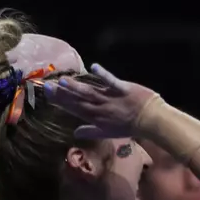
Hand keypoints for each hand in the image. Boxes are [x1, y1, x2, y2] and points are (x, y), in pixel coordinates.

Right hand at [43, 64, 161, 140]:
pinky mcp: (123, 89)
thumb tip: (74, 133)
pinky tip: (94, 66)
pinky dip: (103, 74)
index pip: (75, 108)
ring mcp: (111, 97)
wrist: (152, 121)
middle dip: (62, 93)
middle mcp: (101, 107)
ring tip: (63, 80)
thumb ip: (91, 131)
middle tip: (47, 85)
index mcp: (97, 117)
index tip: (47, 93)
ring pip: (91, 91)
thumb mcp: (108, 133)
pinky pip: (112, 81)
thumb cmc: (130, 127)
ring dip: (77, 86)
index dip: (61, 101)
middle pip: (79, 99)